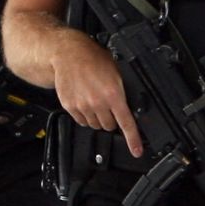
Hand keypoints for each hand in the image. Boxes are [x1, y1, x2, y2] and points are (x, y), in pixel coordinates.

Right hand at [52, 33, 142, 156]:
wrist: (68, 54)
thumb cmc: (92, 59)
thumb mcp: (115, 72)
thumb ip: (121, 92)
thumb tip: (127, 106)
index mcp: (113, 94)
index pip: (126, 122)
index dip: (133, 139)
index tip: (136, 151)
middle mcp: (98, 103)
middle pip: (109, 126)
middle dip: (112, 120)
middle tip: (108, 107)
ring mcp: (83, 107)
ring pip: (95, 125)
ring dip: (98, 118)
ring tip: (94, 101)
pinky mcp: (70, 107)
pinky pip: (81, 121)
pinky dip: (85, 116)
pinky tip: (84, 102)